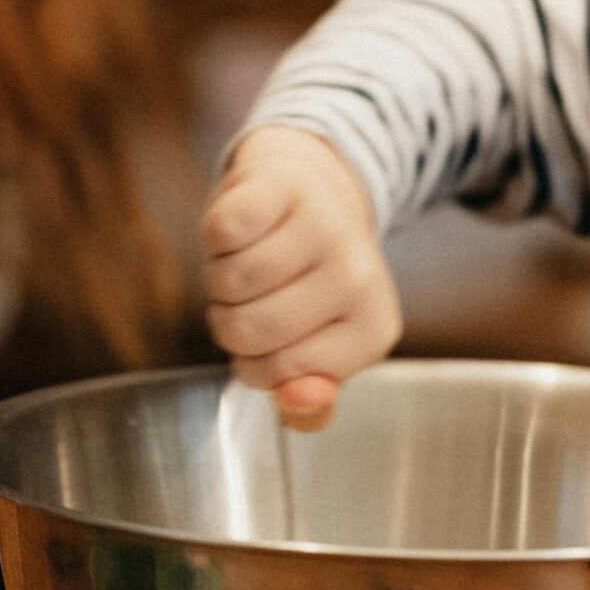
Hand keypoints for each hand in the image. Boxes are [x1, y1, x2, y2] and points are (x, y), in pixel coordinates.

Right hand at [199, 125, 398, 430]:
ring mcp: (326, 226)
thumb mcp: (319, 353)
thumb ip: (309, 403)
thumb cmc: (308, 284)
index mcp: (372, 330)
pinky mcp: (287, 185)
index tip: (275, 336)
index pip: (278, 374)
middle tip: (255, 297)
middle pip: (247, 329)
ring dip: (219, 278)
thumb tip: (295, 401)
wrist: (310, 194)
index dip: (254, 362)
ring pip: (229, 282)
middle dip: (230, 320)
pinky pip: (221, 232)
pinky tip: (242, 229)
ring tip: (248, 261)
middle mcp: (358, 277)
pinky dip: (216, 237)